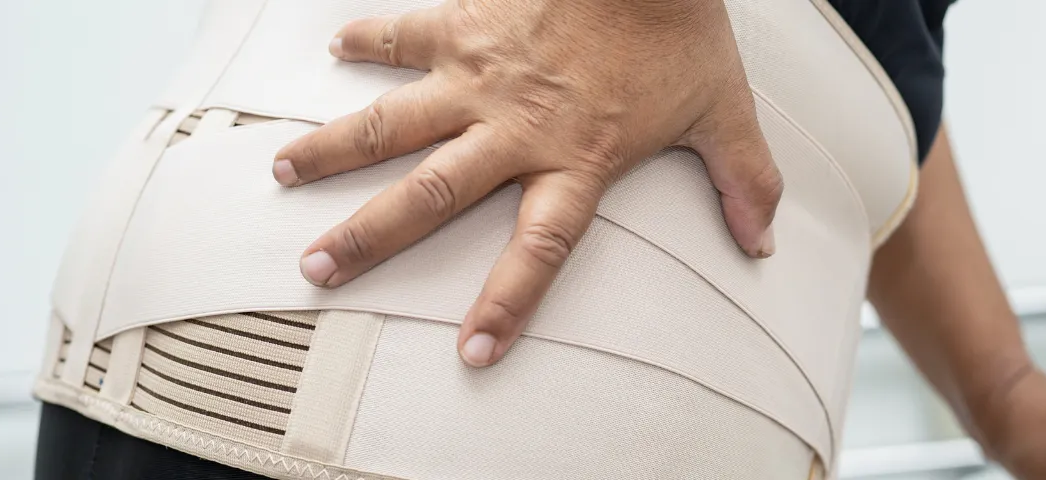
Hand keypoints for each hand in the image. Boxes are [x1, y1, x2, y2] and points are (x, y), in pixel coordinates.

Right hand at [273, 0, 782, 366]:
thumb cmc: (683, 31)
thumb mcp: (724, 111)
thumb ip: (744, 179)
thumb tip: (763, 241)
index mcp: (577, 159)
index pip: (537, 250)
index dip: (507, 304)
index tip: (472, 351)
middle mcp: (516, 127)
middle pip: (432, 195)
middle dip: (369, 237)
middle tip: (316, 269)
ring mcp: (483, 74)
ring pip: (393, 122)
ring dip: (335, 149)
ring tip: (281, 173)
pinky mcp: (467, 21)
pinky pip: (406, 34)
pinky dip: (368, 38)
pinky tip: (333, 46)